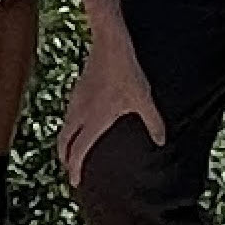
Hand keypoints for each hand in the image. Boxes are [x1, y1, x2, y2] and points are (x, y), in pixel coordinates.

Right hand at [56, 37, 163, 189]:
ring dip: (65, 143)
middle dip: (65, 159)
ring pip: (64, 128)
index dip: (75, 169)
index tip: (75, 182)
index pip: (78, 152)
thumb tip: (161, 141)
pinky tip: (80, 124)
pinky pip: (68, 116)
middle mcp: (80, 113)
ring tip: (73, 151)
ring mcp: (76, 100)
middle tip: (70, 170)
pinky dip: (69, 128)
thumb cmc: (126, 71)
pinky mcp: (78, 89)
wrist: (110, 43)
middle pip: (64, 143)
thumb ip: (153, 122)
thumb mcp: (143, 99)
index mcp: (93, 121)